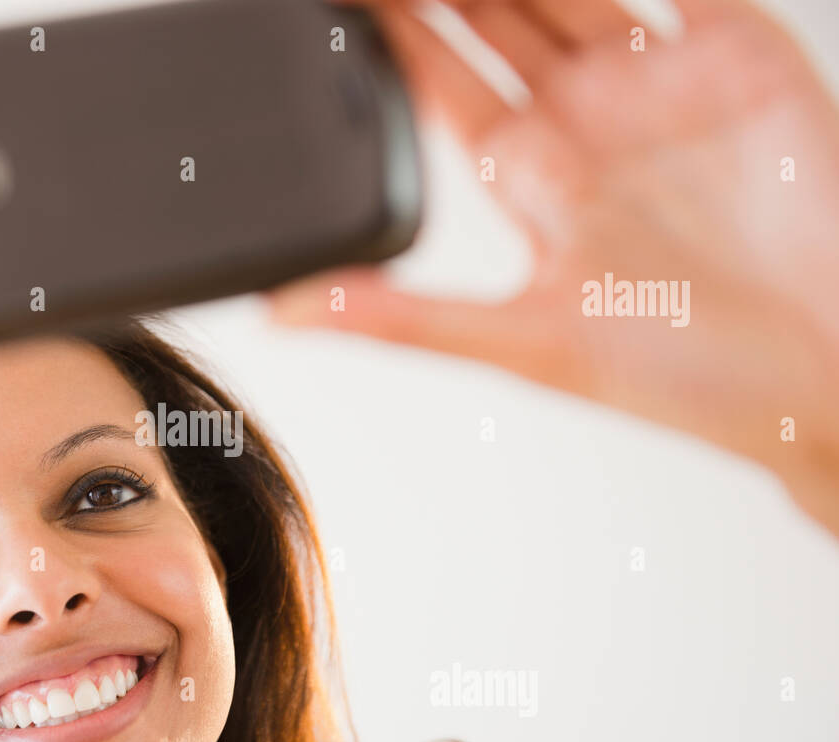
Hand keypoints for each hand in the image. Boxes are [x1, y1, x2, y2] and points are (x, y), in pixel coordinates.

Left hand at [268, 0, 838, 533]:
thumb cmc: (690, 375)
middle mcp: (586, 123)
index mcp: (532, 180)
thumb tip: (287, 315)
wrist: (829, 371)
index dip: (388, 30)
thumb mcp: (528, 344)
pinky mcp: (737, 56)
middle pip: (492, 13)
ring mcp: (659, 85)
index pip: (436, 80)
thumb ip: (407, 319)